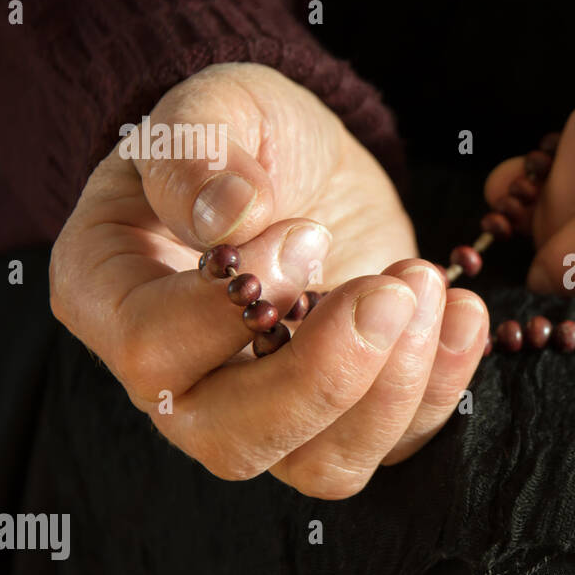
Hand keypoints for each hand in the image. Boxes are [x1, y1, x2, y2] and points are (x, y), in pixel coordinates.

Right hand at [50, 63, 487, 497]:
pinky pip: (392, 446)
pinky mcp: (342, 416)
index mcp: (111, 300)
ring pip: (323, 466)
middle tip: (396, 287)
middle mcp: (178, 382)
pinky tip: (463, 313)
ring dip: (395, 385)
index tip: (307, 231)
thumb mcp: (214, 108)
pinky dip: (439, 388)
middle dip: (331, 373)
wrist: (302, 167)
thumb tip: (228, 217)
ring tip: (426, 284)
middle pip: (236, 440)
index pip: (154, 348)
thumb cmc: (240, 137)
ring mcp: (262, 412)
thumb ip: (199, 150)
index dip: (237, 304)